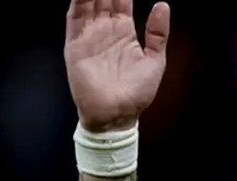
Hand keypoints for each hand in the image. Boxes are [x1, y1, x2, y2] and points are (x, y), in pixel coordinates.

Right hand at [64, 0, 170, 132]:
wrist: (118, 114)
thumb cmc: (137, 92)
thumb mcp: (155, 61)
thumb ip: (158, 33)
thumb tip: (162, 4)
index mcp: (124, 31)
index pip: (120, 0)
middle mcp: (105, 30)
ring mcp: (89, 35)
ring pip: (87, 2)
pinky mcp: (76, 44)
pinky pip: (74, 17)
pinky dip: (77, 1)